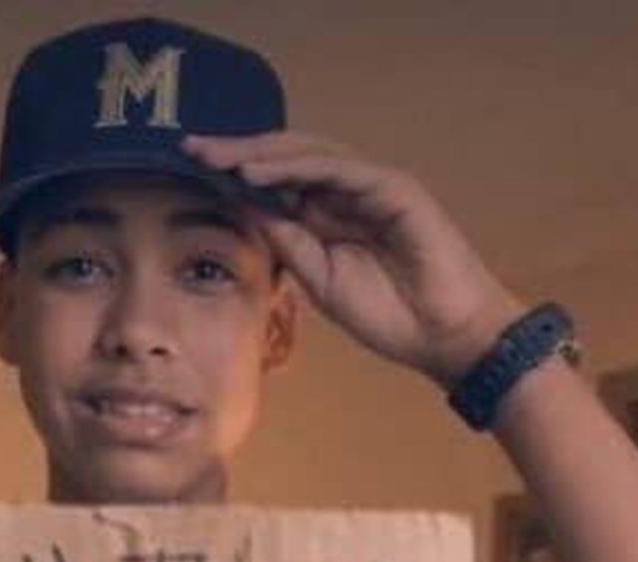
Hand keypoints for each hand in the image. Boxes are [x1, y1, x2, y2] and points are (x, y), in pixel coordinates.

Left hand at [181, 131, 525, 384]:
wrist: (443, 336)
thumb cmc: (392, 315)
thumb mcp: (321, 281)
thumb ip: (290, 243)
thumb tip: (248, 209)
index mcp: (332, 216)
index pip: (279, 182)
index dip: (237, 174)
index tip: (194, 173)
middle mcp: (349, 194)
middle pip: (288, 158)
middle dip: (240, 152)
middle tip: (193, 148)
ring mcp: (373, 186)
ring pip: (309, 154)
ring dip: (261, 153)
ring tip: (219, 157)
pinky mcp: (394, 188)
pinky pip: (338, 169)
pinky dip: (297, 168)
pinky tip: (259, 173)